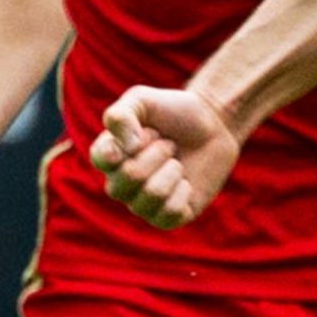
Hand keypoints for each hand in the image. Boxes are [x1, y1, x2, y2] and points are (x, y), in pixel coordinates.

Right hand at [91, 87, 239, 228]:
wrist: (213, 124)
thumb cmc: (173, 111)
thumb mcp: (142, 99)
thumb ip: (121, 115)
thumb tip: (127, 148)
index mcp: (108, 158)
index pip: (103, 158)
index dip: (130, 140)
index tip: (147, 130)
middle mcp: (120, 185)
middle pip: (131, 176)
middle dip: (158, 152)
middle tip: (169, 143)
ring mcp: (143, 204)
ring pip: (153, 194)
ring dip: (173, 169)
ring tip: (177, 161)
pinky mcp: (168, 218)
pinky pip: (171, 212)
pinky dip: (184, 190)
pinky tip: (186, 181)